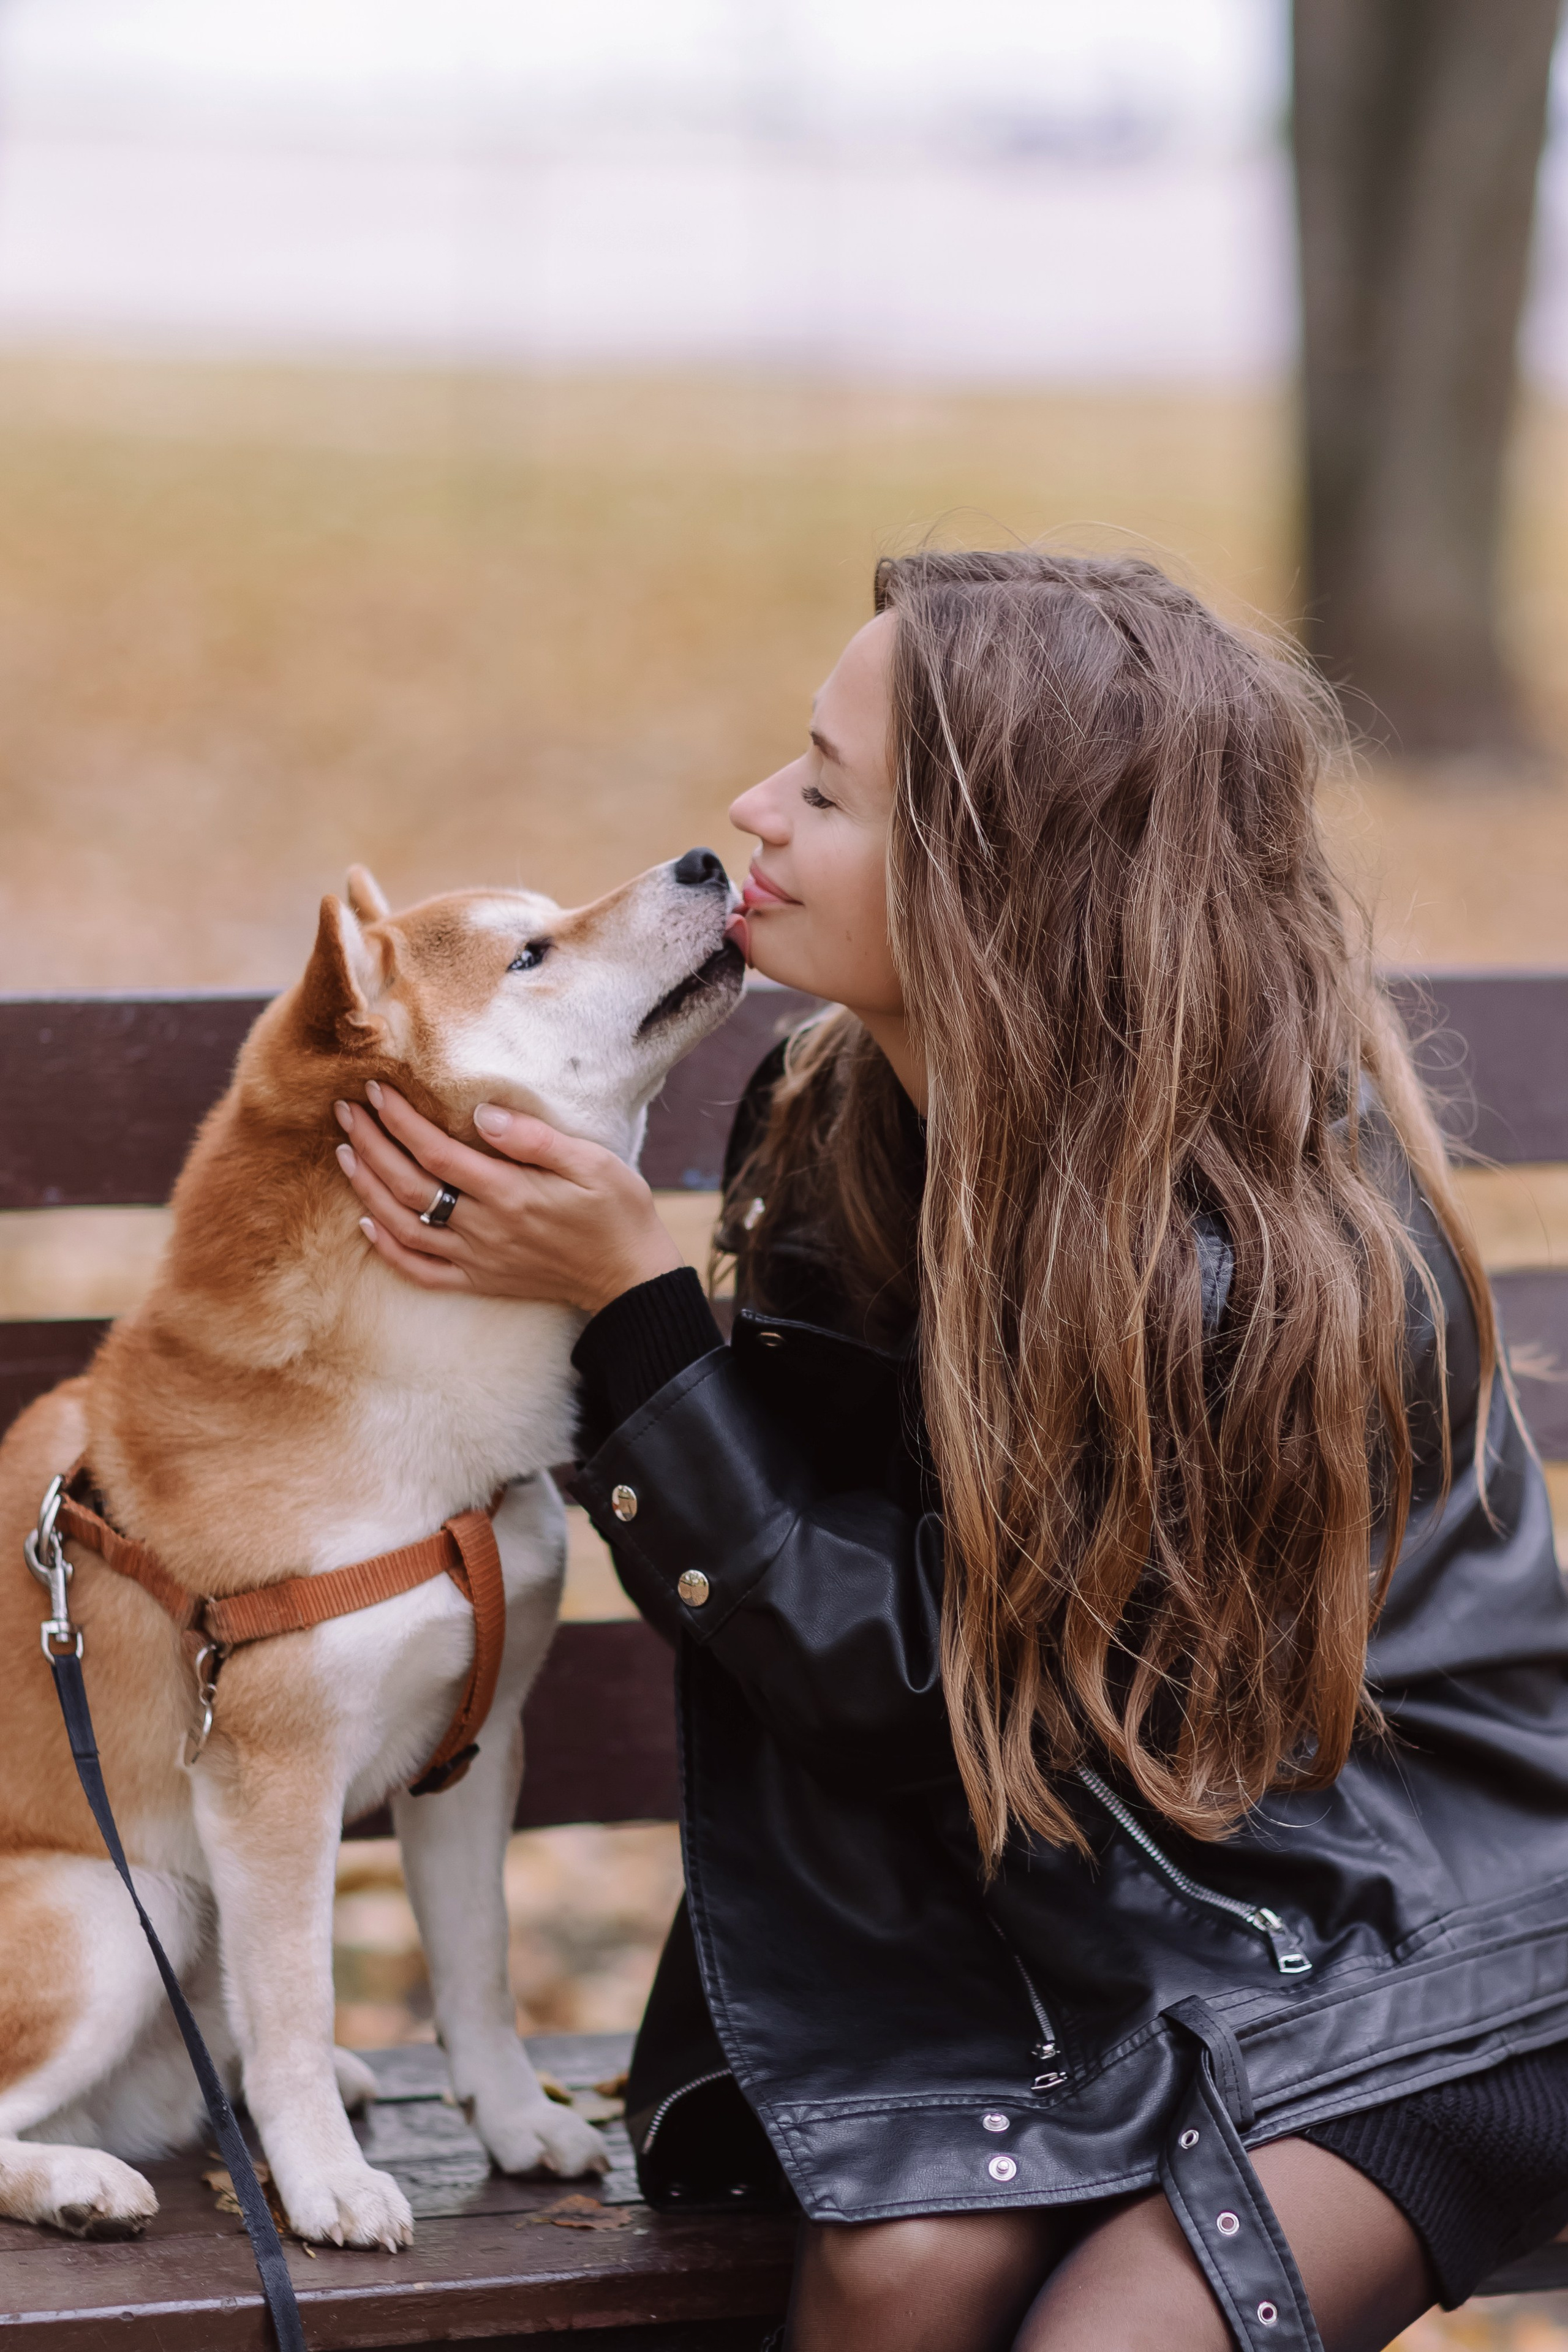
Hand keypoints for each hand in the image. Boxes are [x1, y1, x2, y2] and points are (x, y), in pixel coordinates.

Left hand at [332, 1084, 683, 1313]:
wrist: (631, 1277)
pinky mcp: (480, 1281)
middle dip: (370, 1145)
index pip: (436, 1151)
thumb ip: (534, 1139)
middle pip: (408, 1184)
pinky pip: (421, 1270)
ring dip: (367, 1189)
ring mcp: (478, 1259)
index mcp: (509, 1193)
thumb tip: (482, 1115)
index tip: (376, 1091)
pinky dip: (388, 1248)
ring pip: (403, 1225)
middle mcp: (484, 1228)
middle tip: (345, 1113)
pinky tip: (368, 1223)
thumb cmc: (617, 1212)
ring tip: (346, 1154)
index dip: (399, 1120)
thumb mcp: (592, 1162)